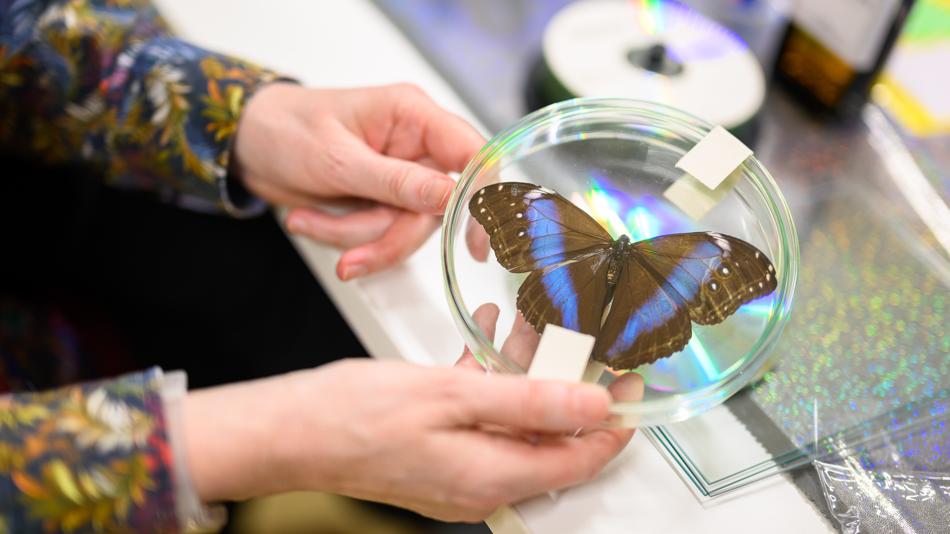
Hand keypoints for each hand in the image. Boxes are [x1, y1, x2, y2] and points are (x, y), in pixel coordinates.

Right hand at [182, 307, 641, 521]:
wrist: (291, 431)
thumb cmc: (356, 415)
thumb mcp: (451, 395)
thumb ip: (527, 401)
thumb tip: (592, 405)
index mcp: (492, 477)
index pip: (581, 459)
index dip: (613, 422)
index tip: (628, 382)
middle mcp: (481, 485)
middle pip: (551, 441)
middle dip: (568, 390)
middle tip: (579, 345)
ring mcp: (458, 475)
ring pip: (515, 426)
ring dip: (525, 379)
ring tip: (529, 330)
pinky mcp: (438, 458)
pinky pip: (481, 421)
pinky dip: (489, 383)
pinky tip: (483, 343)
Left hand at [233, 83, 484, 279]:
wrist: (245, 145)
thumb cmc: (285, 129)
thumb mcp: (337, 160)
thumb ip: (396, 182)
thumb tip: (452, 197)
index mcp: (413, 116)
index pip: (473, 155)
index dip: (482, 197)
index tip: (475, 240)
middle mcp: (414, 146)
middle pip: (436, 210)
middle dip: (386, 237)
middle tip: (350, 259)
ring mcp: (399, 177)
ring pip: (404, 229)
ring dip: (354, 238)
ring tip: (306, 221)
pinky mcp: (381, 201)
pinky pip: (379, 235)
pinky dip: (343, 237)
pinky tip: (307, 218)